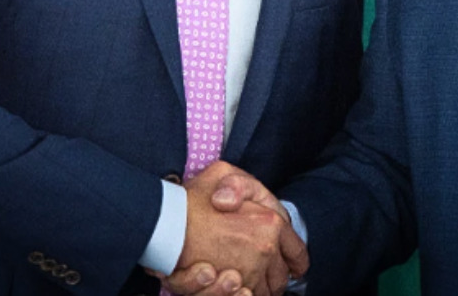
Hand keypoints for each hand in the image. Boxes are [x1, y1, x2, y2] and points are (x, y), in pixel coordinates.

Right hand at [160, 162, 306, 295]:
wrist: (161, 223)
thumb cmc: (191, 197)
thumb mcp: (222, 173)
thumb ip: (241, 185)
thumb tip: (239, 203)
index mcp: (270, 222)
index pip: (296, 250)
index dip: (296, 260)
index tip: (295, 266)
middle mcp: (263, 250)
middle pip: (281, 277)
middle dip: (276, 277)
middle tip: (266, 274)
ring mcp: (247, 272)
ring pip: (264, 292)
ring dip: (259, 290)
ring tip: (247, 281)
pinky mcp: (228, 287)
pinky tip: (238, 290)